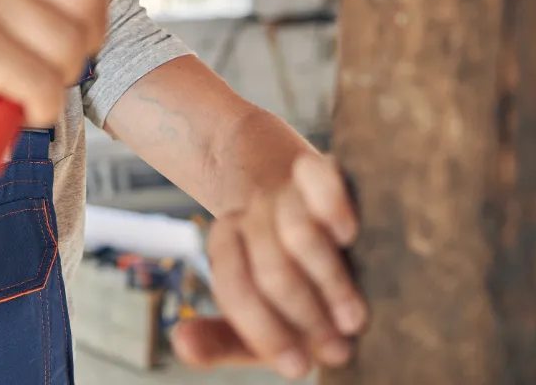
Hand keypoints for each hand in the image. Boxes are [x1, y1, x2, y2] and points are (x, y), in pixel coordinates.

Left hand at [171, 153, 366, 379]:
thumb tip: (181, 342)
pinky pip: (318, 178)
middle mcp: (252, 215)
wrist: (322, 229)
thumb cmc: (293, 291)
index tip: (298, 368)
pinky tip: (348, 235)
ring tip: (354, 319)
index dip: (265, 332)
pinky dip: (331, 205)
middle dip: (304, 316)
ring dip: (329, 282)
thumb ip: (221, 338)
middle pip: (270, 268)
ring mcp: (286, 192)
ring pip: (297, 234)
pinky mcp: (320, 170)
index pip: (235, 288)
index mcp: (227, 245)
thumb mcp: (256, 322)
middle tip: (336, 349)